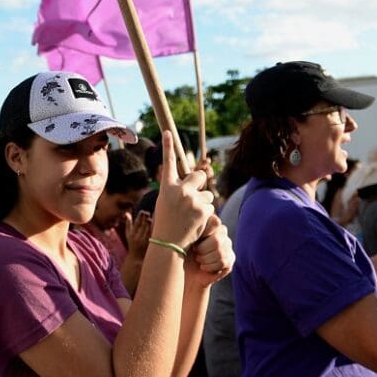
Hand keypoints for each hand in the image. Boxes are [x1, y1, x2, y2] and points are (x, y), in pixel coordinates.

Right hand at [125, 210, 152, 258]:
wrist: (136, 256)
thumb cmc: (132, 243)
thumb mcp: (128, 234)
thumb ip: (128, 223)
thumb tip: (127, 213)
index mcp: (131, 234)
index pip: (136, 224)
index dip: (139, 217)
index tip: (143, 211)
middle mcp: (137, 237)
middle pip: (142, 226)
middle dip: (145, 219)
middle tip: (148, 212)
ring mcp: (143, 240)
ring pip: (147, 230)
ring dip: (149, 223)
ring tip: (151, 217)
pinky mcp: (148, 243)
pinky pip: (151, 235)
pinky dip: (153, 229)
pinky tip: (156, 224)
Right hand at [150, 131, 214, 247]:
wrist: (169, 245)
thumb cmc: (166, 224)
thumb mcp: (166, 203)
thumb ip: (178, 191)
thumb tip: (195, 182)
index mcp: (167, 187)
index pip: (168, 163)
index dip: (167, 146)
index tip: (167, 132)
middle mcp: (180, 190)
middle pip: (199, 176)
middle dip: (201, 183)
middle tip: (195, 195)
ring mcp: (192, 199)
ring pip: (207, 195)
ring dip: (203, 203)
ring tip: (192, 217)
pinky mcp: (203, 210)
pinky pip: (210, 207)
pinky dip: (206, 215)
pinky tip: (196, 224)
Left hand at [186, 214, 233, 287]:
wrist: (185, 272)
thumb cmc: (182, 252)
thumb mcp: (185, 238)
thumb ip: (193, 228)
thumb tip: (196, 220)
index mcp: (210, 222)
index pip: (214, 222)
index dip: (202, 234)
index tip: (193, 241)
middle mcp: (222, 232)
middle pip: (216, 241)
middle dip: (202, 250)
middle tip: (194, 252)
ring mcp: (228, 245)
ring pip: (220, 253)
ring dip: (205, 259)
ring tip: (198, 259)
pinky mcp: (230, 259)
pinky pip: (222, 262)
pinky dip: (209, 266)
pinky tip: (203, 266)